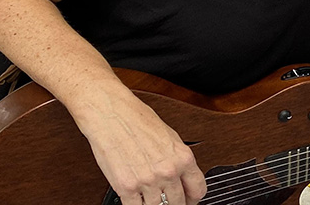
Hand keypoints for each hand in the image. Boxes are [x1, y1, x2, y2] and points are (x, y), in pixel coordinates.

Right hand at [72, 87, 207, 204]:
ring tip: (150, 197)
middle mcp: (168, 171)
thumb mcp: (170, 136)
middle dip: (175, 203)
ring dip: (155, 204)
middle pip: (178, 202)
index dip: (194, 198)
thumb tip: (183, 176)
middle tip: (170, 201)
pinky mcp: (126, 187)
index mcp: (183, 158)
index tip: (190, 199)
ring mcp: (147, 181)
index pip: (198, 190)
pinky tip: (136, 199)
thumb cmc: (137, 119)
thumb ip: (178, 159)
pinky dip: (136, 204)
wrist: (111, 113)